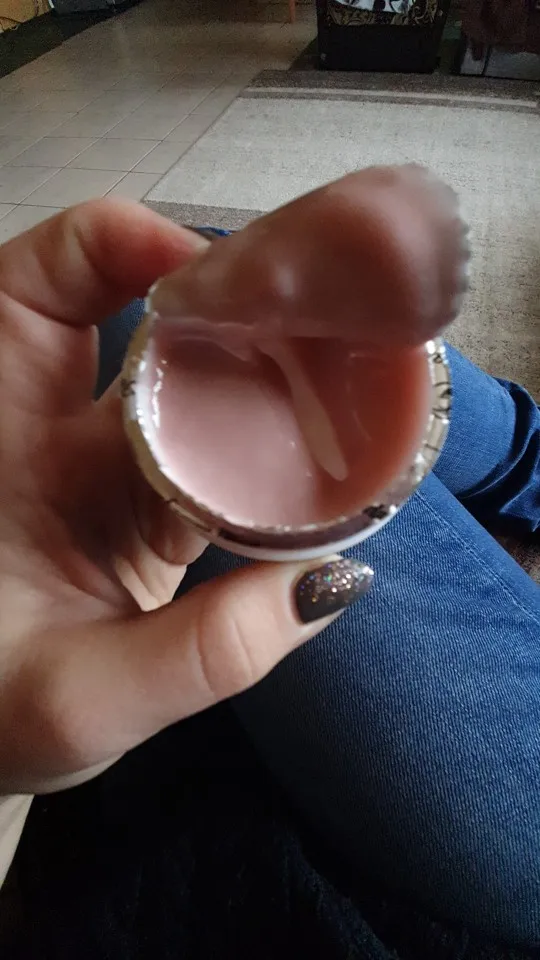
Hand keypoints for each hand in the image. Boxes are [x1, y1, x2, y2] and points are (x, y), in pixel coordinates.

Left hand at [0, 200, 369, 799]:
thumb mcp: (86, 702)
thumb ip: (202, 653)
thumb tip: (328, 581)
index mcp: (16, 443)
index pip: (51, 290)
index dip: (127, 244)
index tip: (215, 275)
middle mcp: (62, 435)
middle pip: (145, 315)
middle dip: (235, 303)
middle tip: (325, 321)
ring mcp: (114, 467)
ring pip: (196, 379)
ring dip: (267, 367)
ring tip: (346, 375)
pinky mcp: (153, 506)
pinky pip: (221, 448)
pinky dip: (273, 440)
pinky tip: (324, 451)